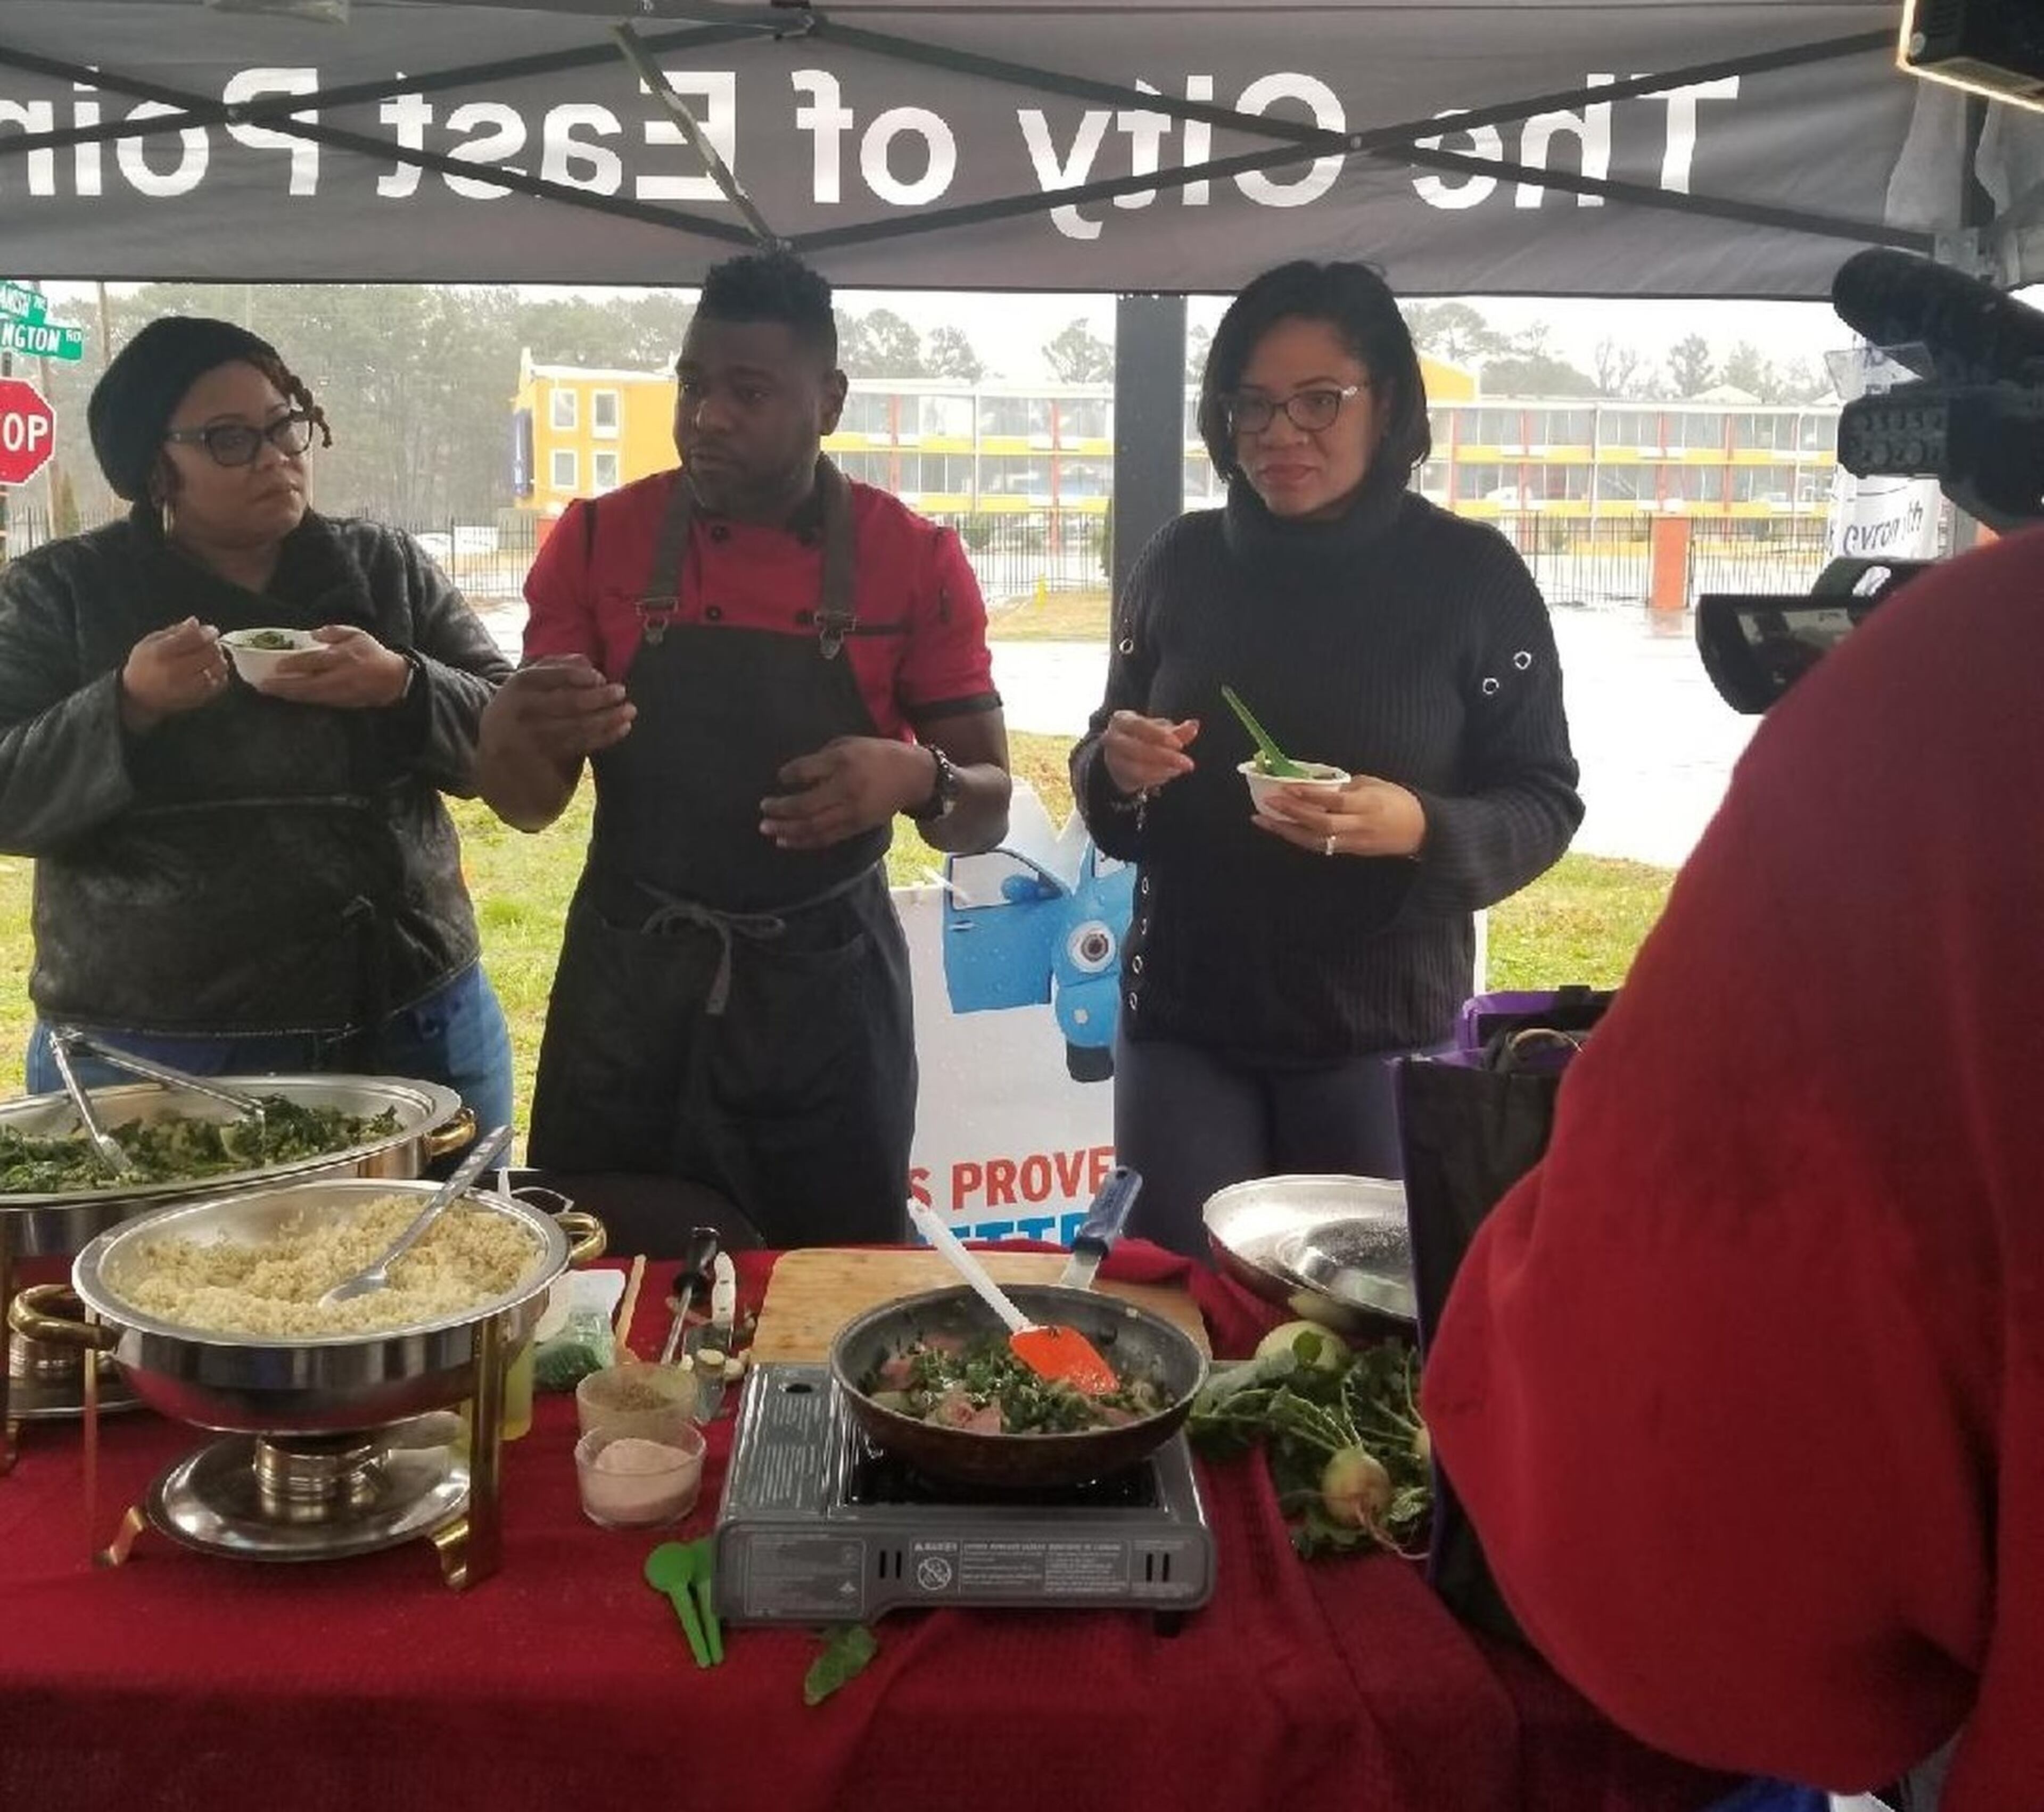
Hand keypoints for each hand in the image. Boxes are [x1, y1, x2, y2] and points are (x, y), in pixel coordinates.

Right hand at [119, 617, 227, 732]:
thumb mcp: (150, 642)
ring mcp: (188, 687)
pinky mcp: (198, 698)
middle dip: (214, 644)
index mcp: (161, 653)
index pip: (195, 638)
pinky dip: (220, 674)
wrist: (139, 696)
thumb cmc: (143, 665)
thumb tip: (195, 622)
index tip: (211, 630)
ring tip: (210, 657)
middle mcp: (175, 670)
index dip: (208, 632)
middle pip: (210, 652)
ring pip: (219, 667)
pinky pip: (220, 683)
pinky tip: (210, 670)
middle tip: (211, 643)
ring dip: (219, 659)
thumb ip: (174, 631)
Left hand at [254, 624, 411, 708]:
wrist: (393, 680)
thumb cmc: (373, 654)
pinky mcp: (341, 703)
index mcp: (344, 657)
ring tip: (269, 691)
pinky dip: (300, 699)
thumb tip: (313, 635)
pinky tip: (287, 695)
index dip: (295, 664)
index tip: (277, 665)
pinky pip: (316, 701)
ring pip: (309, 696)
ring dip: (288, 695)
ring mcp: (340, 693)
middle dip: (284, 686)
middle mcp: (340, 677)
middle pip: (307, 684)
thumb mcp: (357, 635)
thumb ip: (334, 632)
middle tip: (262, 685)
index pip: (315, 661)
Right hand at [481, 655, 635, 763]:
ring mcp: (529, 737)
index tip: (600, 677)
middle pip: (566, 702)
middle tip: (621, 692)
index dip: (575, 675)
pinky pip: (579, 746)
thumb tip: (587, 662)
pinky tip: (621, 729)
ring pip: (576, 726)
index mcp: (518, 686)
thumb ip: (555, 669)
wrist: (500, 761)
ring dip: (607, 719)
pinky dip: (603, 737)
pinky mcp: (543, 759)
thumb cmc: (525, 715)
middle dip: (598, 697)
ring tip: (629, 712)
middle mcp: (519, 711)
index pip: (547, 675)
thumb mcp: (530, 689)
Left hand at [761, 735, 928, 849]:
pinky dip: (804, 841)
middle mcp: (846, 789)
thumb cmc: (876, 755)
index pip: (806, 772)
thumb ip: (823, 758)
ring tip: (768, 829)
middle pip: (805, 806)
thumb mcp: (849, 744)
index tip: (780, 777)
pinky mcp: (856, 827)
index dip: (787, 775)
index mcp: (843, 762)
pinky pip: (826, 837)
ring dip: (787, 830)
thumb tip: (794, 775)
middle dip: (780, 810)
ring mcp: (852, 812)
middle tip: (762, 809)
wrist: (913, 776)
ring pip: (813, 827)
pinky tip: (787, 840)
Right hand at [1100, 711, 1197, 795]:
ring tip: (1179, 769)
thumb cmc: (1144, 737)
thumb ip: (1178, 731)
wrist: (1122, 755)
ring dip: (1162, 771)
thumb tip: (1194, 725)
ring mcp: (1112, 759)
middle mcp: (1112, 738)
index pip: (1138, 725)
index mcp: (1121, 720)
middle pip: (1136, 749)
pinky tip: (1170, 773)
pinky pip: (1138, 781)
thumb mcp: (1161, 731)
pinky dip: (1157, 778)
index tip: (1179, 744)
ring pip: (1136, 769)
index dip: (1158, 735)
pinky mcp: (1118, 776)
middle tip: (1188, 764)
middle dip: (1164, 757)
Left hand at [1254, 774, 1427, 859]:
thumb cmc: (1397, 800)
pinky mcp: (1350, 851)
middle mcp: (1359, 825)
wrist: (1420, 830)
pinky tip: (1282, 829)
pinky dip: (1299, 837)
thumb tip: (1317, 785)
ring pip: (1316, 840)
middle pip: (1321, 823)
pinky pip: (1320, 846)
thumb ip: (1346, 786)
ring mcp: (1353, 842)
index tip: (1289, 787)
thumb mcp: (1375, 784)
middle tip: (1270, 802)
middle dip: (1293, 814)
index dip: (1311, 796)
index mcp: (1368, 804)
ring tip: (1264, 820)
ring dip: (1287, 831)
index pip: (1336, 802)